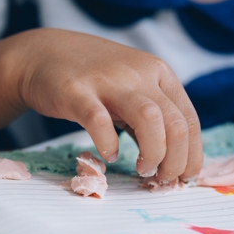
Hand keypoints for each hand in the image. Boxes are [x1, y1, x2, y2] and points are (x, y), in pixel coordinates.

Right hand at [12, 29, 202, 181]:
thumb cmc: (93, 80)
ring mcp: (108, 80)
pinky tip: (109, 154)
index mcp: (159, 73)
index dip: (192, 155)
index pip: (190, 119)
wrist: (42, 53)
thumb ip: (152, 119)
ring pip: (150, 118)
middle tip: (163, 180)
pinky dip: (109, 143)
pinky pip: (99, 120)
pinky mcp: (76, 91)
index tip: (184, 178)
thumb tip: (172, 163)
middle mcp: (139, 73)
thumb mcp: (132, 90)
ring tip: (144, 170)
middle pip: (176, 123)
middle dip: (177, 161)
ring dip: (154, 152)